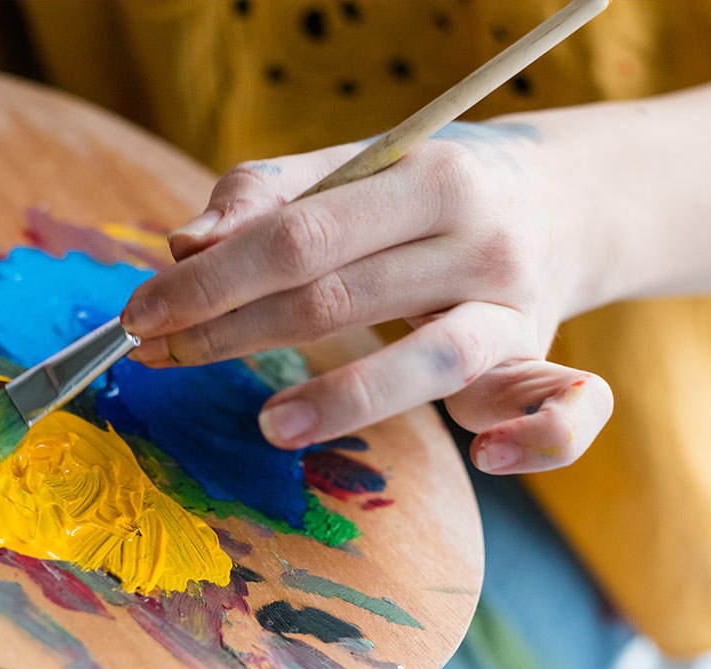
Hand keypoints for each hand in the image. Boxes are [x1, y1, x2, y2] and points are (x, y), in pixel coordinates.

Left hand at [120, 123, 613, 473]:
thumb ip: (268, 197)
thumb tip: (183, 245)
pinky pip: (567, 412)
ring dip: (346, 396)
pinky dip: (540, 438)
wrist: (560, 201)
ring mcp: (520, 310)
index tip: (143, 313)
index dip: (213, 279)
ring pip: (434, 359)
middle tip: (163, 358)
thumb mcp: (355, 169)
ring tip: (269, 425)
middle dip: (235, 331)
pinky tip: (486, 458)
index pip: (302, 234)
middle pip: (342, 295)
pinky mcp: (542, 364)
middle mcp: (482, 243)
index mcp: (431, 178)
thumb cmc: (428, 190)